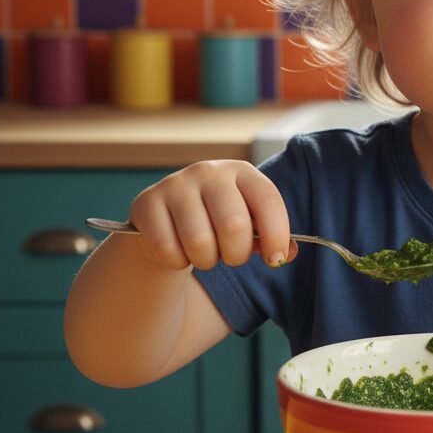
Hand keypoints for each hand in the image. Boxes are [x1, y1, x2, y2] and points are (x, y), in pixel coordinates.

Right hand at [127, 160, 297, 270]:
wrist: (167, 219)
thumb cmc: (217, 221)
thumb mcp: (248, 222)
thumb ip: (270, 237)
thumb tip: (286, 254)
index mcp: (242, 171)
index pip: (268, 200)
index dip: (276, 234)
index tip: (275, 260)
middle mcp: (209, 171)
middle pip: (233, 225)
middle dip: (236, 254)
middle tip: (231, 256)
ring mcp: (175, 184)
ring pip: (199, 242)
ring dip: (206, 260)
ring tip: (205, 254)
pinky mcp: (146, 202)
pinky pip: (168, 249)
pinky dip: (177, 261)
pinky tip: (179, 250)